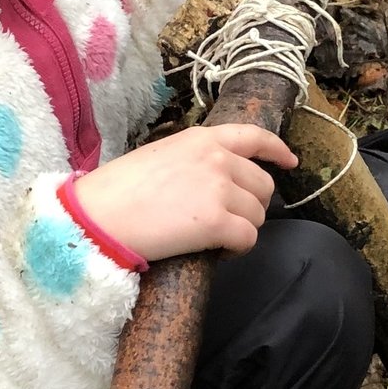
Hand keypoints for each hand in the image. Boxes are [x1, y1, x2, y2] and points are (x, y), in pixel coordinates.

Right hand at [73, 124, 296, 261]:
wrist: (98, 215)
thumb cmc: (118, 190)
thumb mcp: (161, 155)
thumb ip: (194, 160)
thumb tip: (215, 180)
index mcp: (203, 139)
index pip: (254, 137)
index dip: (277, 151)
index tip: (289, 162)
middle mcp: (218, 159)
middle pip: (262, 185)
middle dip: (251, 205)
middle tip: (227, 221)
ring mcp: (220, 189)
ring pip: (258, 214)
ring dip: (243, 228)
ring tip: (215, 238)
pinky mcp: (217, 222)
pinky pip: (248, 238)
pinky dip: (238, 249)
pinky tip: (219, 252)